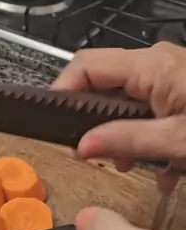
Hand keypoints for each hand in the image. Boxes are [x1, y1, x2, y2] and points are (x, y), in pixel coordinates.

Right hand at [52, 42, 185, 192]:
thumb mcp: (177, 140)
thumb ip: (128, 140)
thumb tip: (82, 146)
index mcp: (152, 66)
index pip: (86, 65)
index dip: (64, 90)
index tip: (55, 122)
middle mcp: (157, 62)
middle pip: (105, 84)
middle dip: (97, 122)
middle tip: (94, 155)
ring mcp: (170, 72)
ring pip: (128, 100)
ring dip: (126, 135)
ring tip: (133, 165)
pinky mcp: (180, 87)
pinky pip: (151, 106)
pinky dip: (149, 135)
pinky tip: (164, 168)